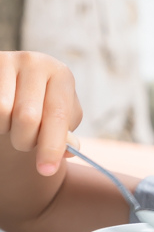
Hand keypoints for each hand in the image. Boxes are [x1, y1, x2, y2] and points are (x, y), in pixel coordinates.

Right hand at [0, 51, 81, 174]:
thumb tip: (69, 150)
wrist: (18, 81)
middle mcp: (35, 63)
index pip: (57, 115)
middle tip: (25, 141)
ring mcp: (8, 61)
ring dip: (6, 129)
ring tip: (12, 124)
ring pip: (2, 113)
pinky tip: (3, 118)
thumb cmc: (42, 103)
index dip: (52, 146)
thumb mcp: (59, 115)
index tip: (46, 170)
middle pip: (27, 117)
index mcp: (61, 74)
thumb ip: (64, 133)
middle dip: (25, 140)